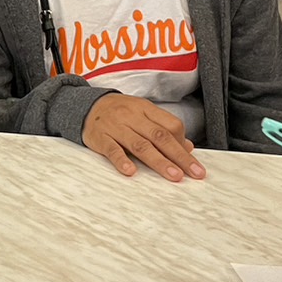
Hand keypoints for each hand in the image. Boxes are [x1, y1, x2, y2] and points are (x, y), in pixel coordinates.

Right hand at [80, 94, 204, 181]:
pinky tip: (131, 172)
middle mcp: (132, 116)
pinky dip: (122, 160)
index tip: (191, 162)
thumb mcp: (143, 114)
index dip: (182, 144)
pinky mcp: (100, 137)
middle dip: (179, 156)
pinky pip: (112, 149)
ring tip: (174, 176)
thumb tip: (187, 147)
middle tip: (194, 173)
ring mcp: (115, 126)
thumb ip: (164, 129)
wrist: (87, 106)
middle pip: (160, 136)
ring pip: (140, 144)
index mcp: (146, 109)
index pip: (171, 124)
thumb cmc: (120, 113)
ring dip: (159, 161)